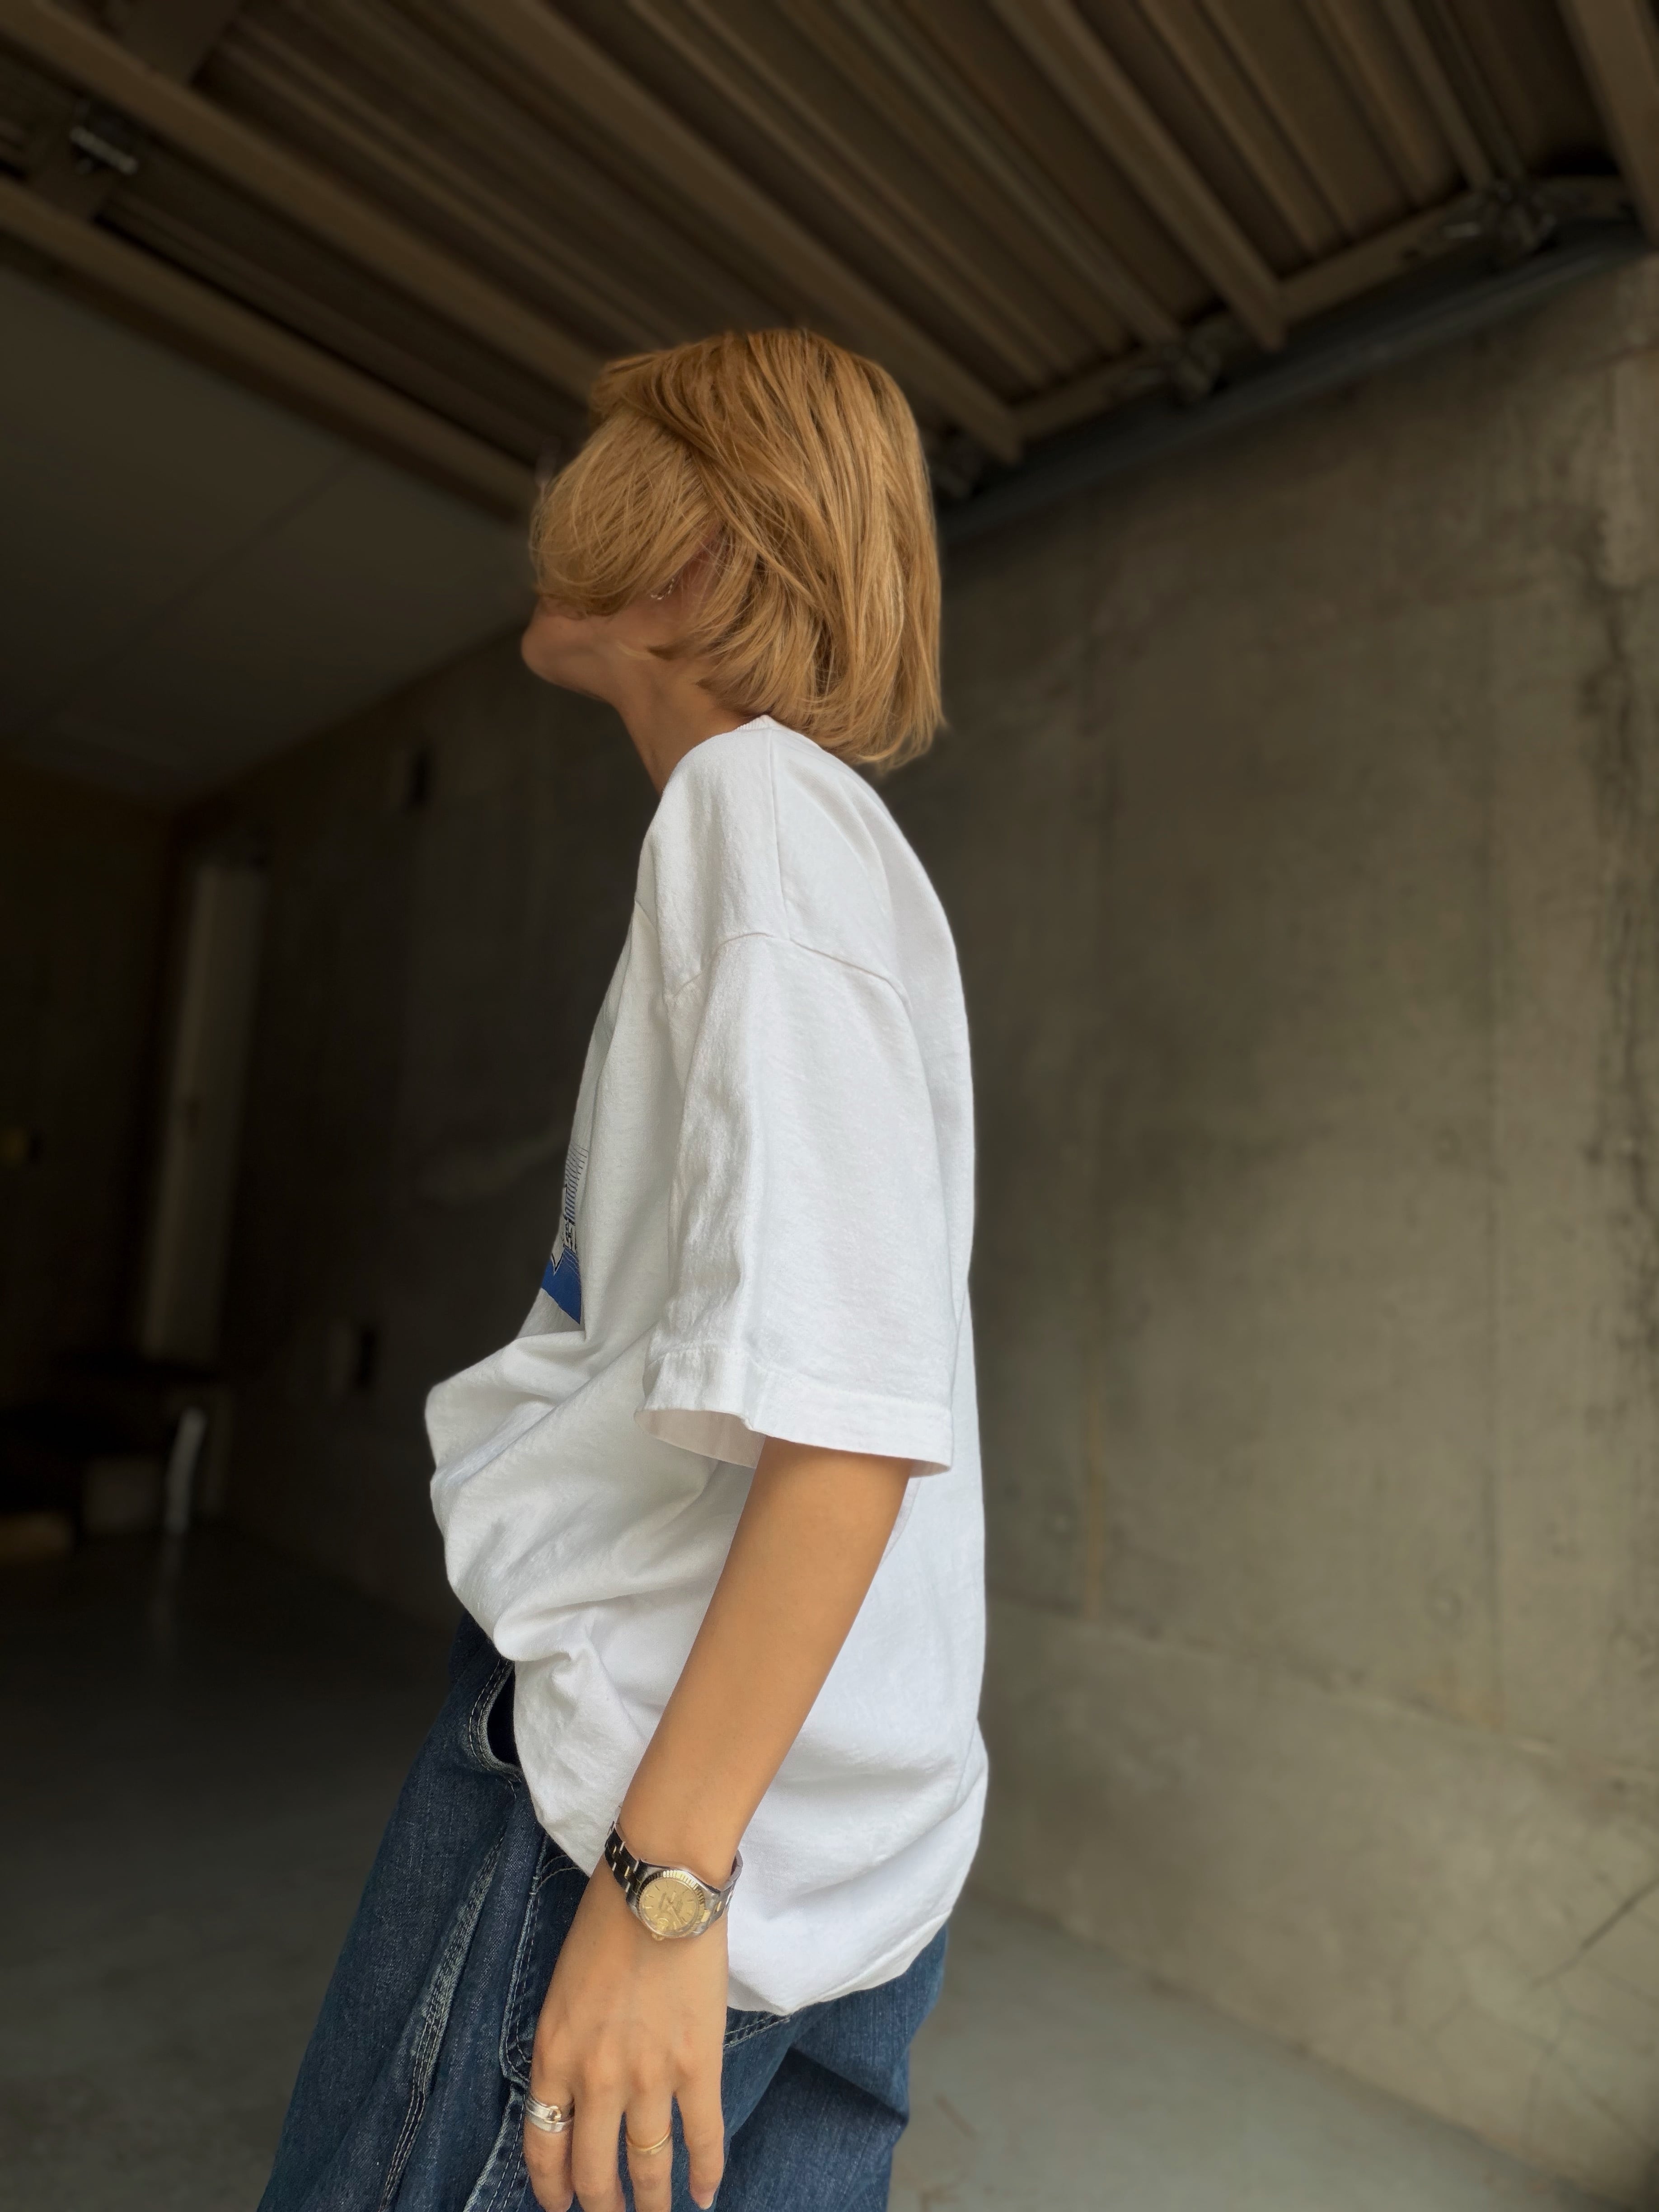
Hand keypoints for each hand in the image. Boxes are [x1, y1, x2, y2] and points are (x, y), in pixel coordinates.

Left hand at [524, 1864, 725, 2211]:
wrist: (659, 1888)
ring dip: (652, 2202)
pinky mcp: (698, 2067)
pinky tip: (704, 2195)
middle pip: (595, 2170)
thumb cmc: (607, 1921)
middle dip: (602, 2206)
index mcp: (555, 2056)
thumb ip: (568, 2045)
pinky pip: (702, 2137)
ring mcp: (650, 2078)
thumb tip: (581, 2091)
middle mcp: (596, 2079)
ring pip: (648, 2166)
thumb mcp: (563, 1989)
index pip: (545, 2148)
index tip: (562, 2205)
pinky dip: (705, 2173)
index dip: (552, 2188)